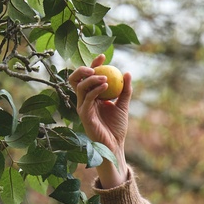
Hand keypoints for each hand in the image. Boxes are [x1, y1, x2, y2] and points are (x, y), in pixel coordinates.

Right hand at [68, 53, 130, 188]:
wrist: (115, 145)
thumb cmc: (117, 128)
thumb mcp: (123, 105)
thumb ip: (125, 90)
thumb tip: (127, 73)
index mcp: (91, 96)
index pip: (88, 77)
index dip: (93, 65)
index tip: (103, 57)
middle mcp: (84, 100)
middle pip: (75, 79)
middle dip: (82, 69)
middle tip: (95, 67)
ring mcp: (82, 108)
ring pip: (80, 87)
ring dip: (91, 79)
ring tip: (106, 78)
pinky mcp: (84, 115)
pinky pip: (87, 99)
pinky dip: (95, 90)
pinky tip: (106, 86)